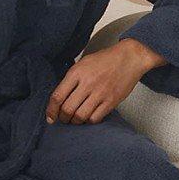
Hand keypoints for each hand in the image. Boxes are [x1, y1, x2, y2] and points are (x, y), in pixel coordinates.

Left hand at [45, 39, 165, 124]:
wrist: (128, 58)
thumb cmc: (104, 60)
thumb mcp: (82, 64)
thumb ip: (70, 79)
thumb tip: (59, 99)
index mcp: (76, 73)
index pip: (57, 96)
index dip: (51, 110)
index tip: (49, 117)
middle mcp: (87, 83)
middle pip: (67, 109)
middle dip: (62, 118)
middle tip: (63, 118)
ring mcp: (100, 93)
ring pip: (80, 116)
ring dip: (74, 121)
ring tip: (74, 119)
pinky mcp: (111, 101)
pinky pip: (95, 118)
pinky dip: (88, 121)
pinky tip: (87, 117)